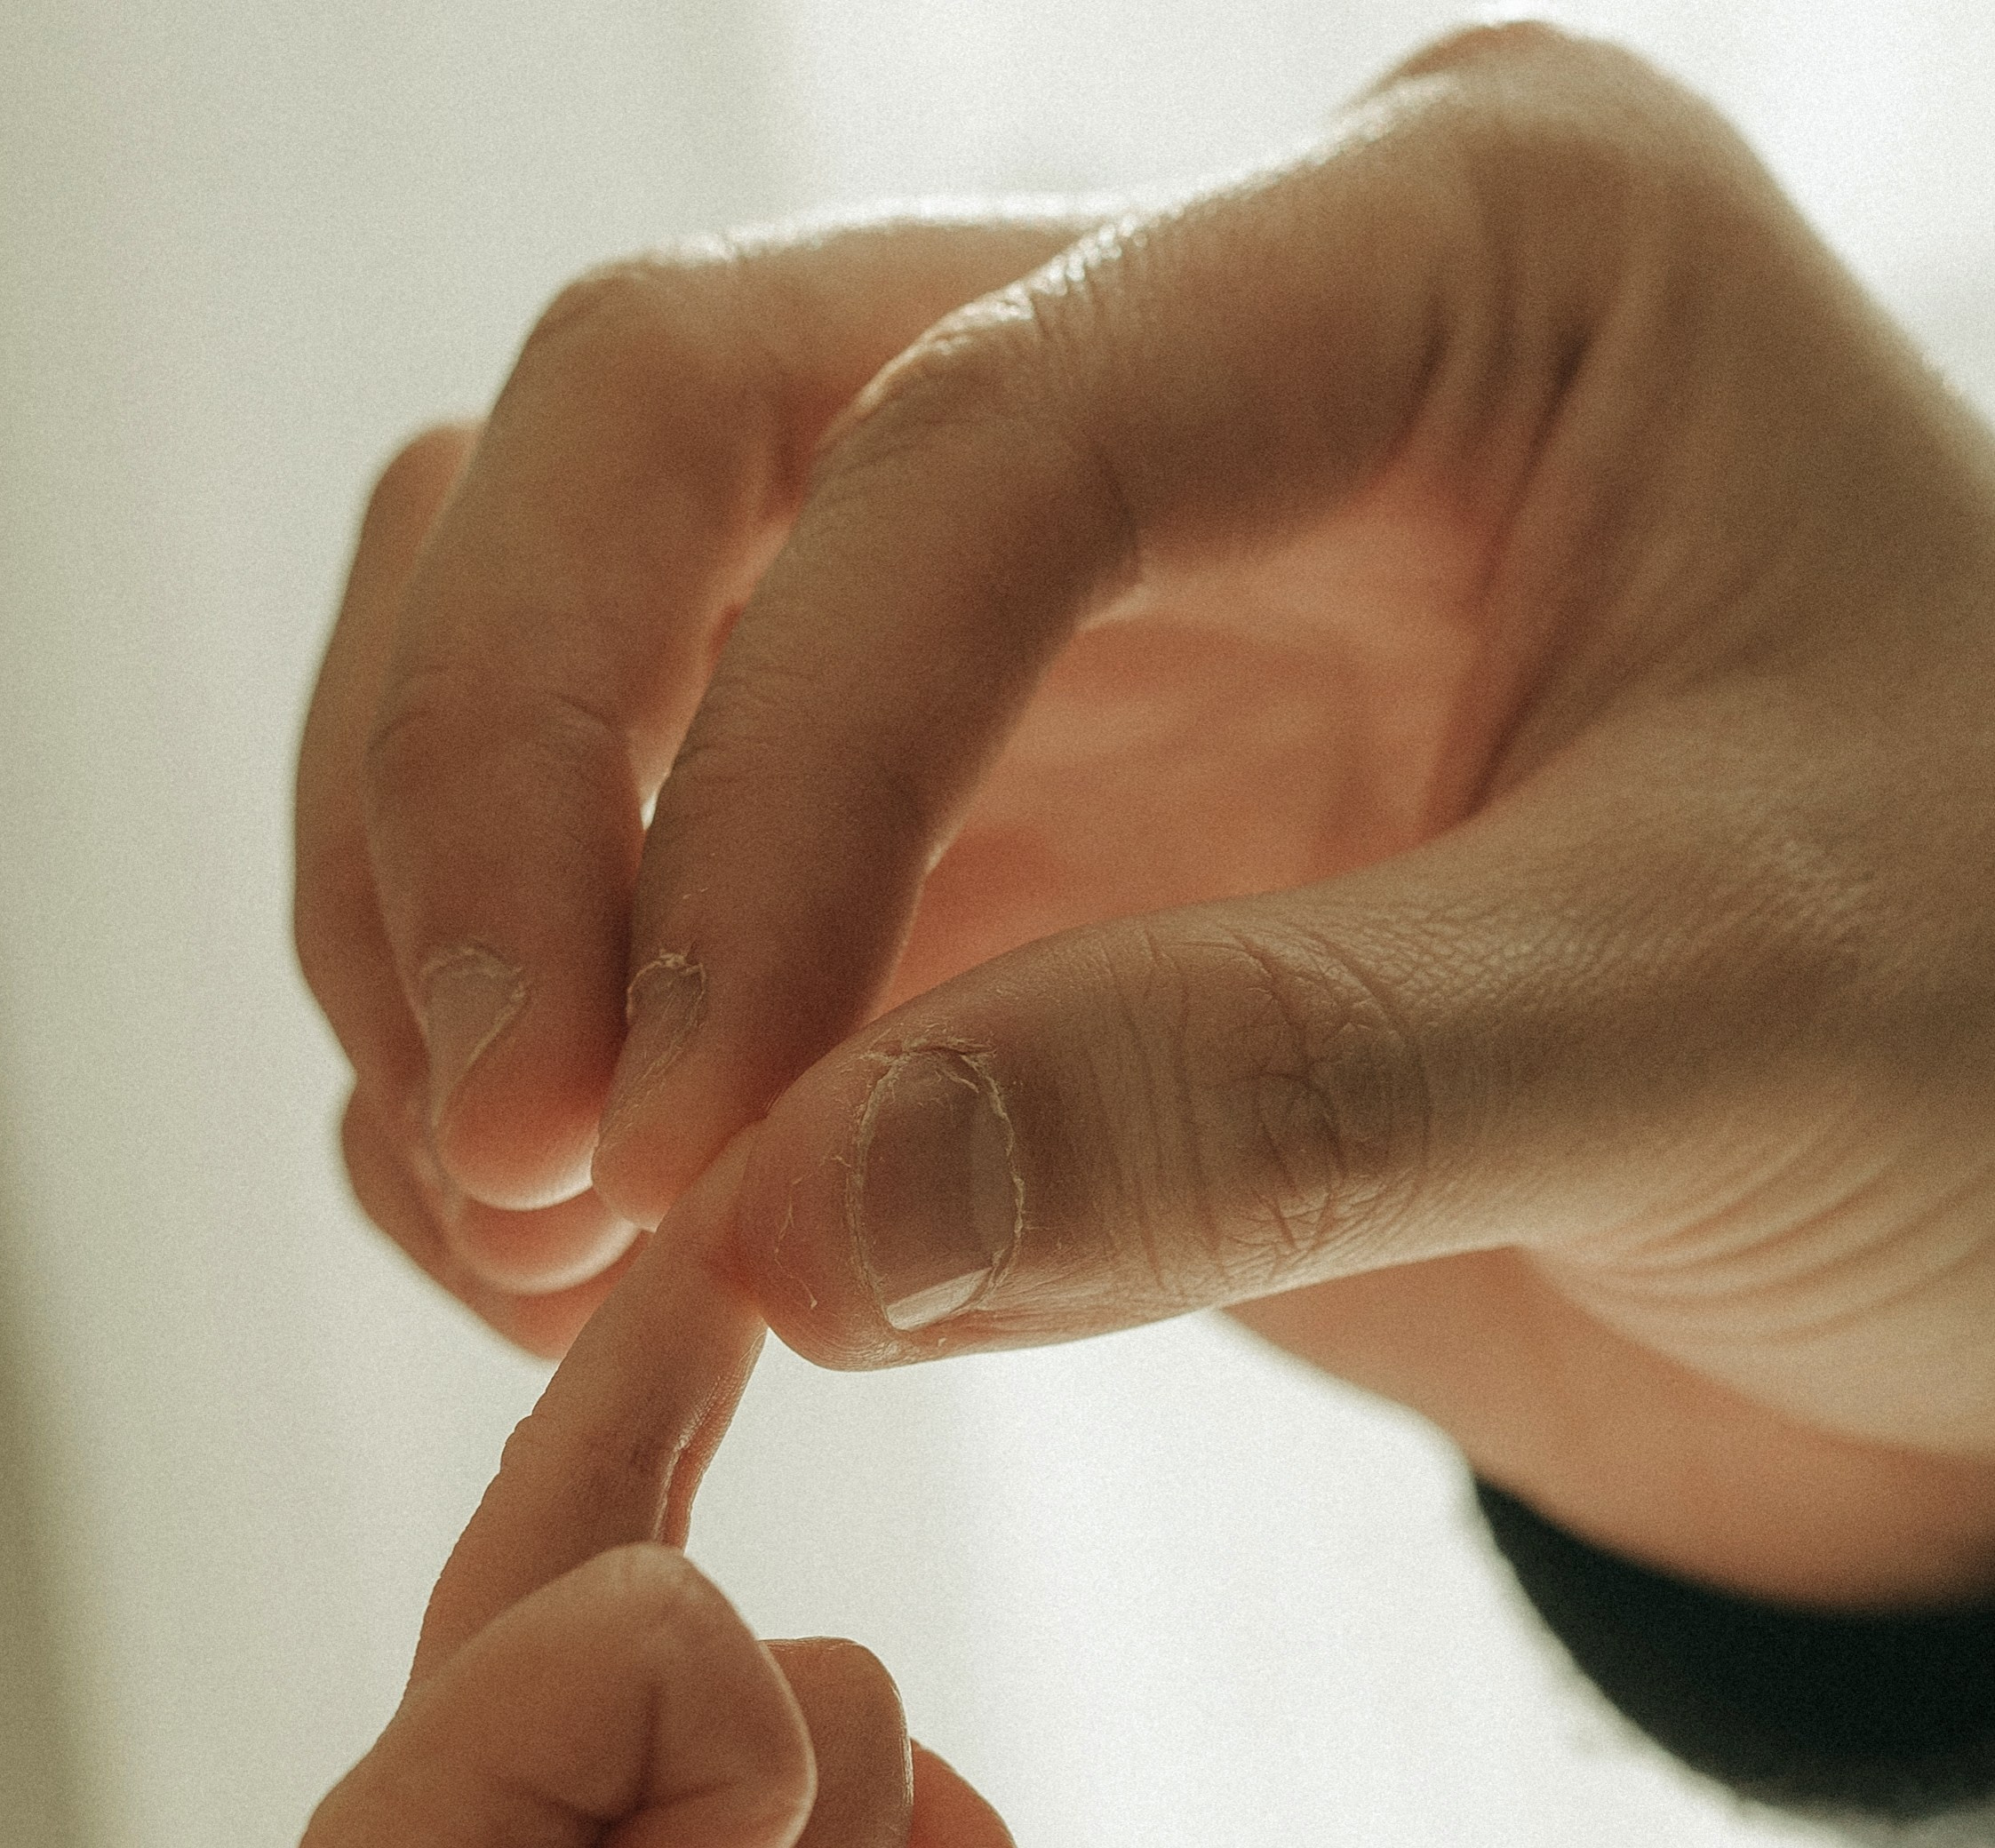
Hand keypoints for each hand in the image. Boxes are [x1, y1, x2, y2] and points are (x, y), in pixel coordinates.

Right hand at [299, 25, 1994, 1608]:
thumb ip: (1259, 1104)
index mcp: (1451, 272)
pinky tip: (569, 1248)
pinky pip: (674, 883)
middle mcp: (1214, 378)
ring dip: (467, 905)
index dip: (759, 789)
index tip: (676, 1147)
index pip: (969, 437)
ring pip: (603, 628)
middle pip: (671, 435)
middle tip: (502, 1148)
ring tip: (509, 1230)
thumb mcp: (1708, 1036)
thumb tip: (768, 1235)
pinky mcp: (1001, 850)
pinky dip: (569, 1046)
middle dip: (508, 785)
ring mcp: (1077, 617)